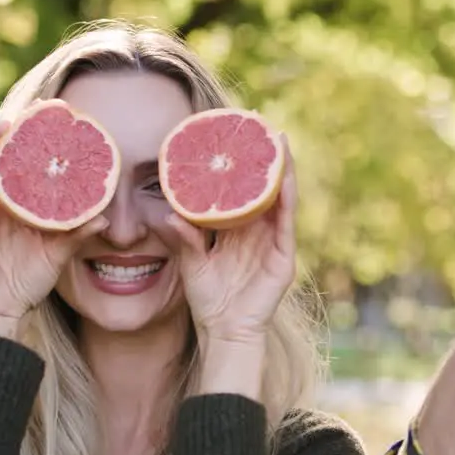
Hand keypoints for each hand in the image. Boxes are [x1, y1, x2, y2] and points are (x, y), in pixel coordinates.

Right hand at [0, 121, 107, 333]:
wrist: (8, 307)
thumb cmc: (32, 276)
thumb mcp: (60, 252)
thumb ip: (78, 233)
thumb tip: (106, 218)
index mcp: (17, 202)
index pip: (21, 162)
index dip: (31, 140)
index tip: (49, 117)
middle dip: (7, 134)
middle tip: (25, 114)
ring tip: (2, 130)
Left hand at [161, 138, 297, 344]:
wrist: (225, 332)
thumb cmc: (209, 299)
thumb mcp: (191, 262)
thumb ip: (184, 238)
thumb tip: (167, 215)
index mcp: (238, 228)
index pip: (241, 188)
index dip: (241, 162)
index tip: (233, 132)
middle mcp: (259, 230)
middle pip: (264, 185)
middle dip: (264, 155)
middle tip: (259, 122)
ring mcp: (274, 241)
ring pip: (280, 197)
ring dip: (281, 168)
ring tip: (278, 140)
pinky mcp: (283, 255)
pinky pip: (286, 221)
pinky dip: (286, 197)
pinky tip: (285, 178)